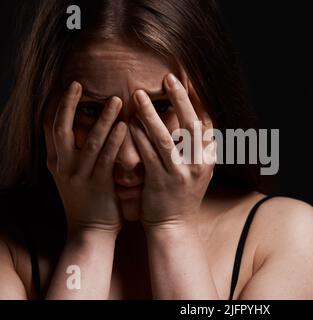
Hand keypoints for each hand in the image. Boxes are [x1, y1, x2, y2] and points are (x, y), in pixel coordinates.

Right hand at [44, 81, 126, 233]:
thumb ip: (77, 154)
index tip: (67, 88)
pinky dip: (115, 140)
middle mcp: (63, 166)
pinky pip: (107, 158)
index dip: (58, 107)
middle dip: (69, 105)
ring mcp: (80, 176)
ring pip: (90, 141)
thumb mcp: (74, 176)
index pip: (50, 128)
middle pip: (61, 129)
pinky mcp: (98, 185)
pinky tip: (124, 125)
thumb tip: (89, 131)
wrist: (90, 232)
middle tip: (78, 84)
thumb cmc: (88, 201)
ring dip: (103, 118)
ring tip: (115, 99)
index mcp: (56, 162)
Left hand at [129, 74, 215, 228]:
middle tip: (169, 77)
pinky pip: (147, 153)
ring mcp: (180, 173)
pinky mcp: (161, 181)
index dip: (198, 101)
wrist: (175, 227)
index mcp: (208, 159)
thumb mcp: (199, 172)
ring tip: (139, 94)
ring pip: (164, 137)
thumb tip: (198, 122)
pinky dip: (138, 136)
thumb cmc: (183, 197)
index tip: (187, 82)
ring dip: (151, 114)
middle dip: (180, 99)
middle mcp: (198, 164)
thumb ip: (200, 149)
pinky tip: (128, 122)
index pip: (207, 124)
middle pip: (191, 125)